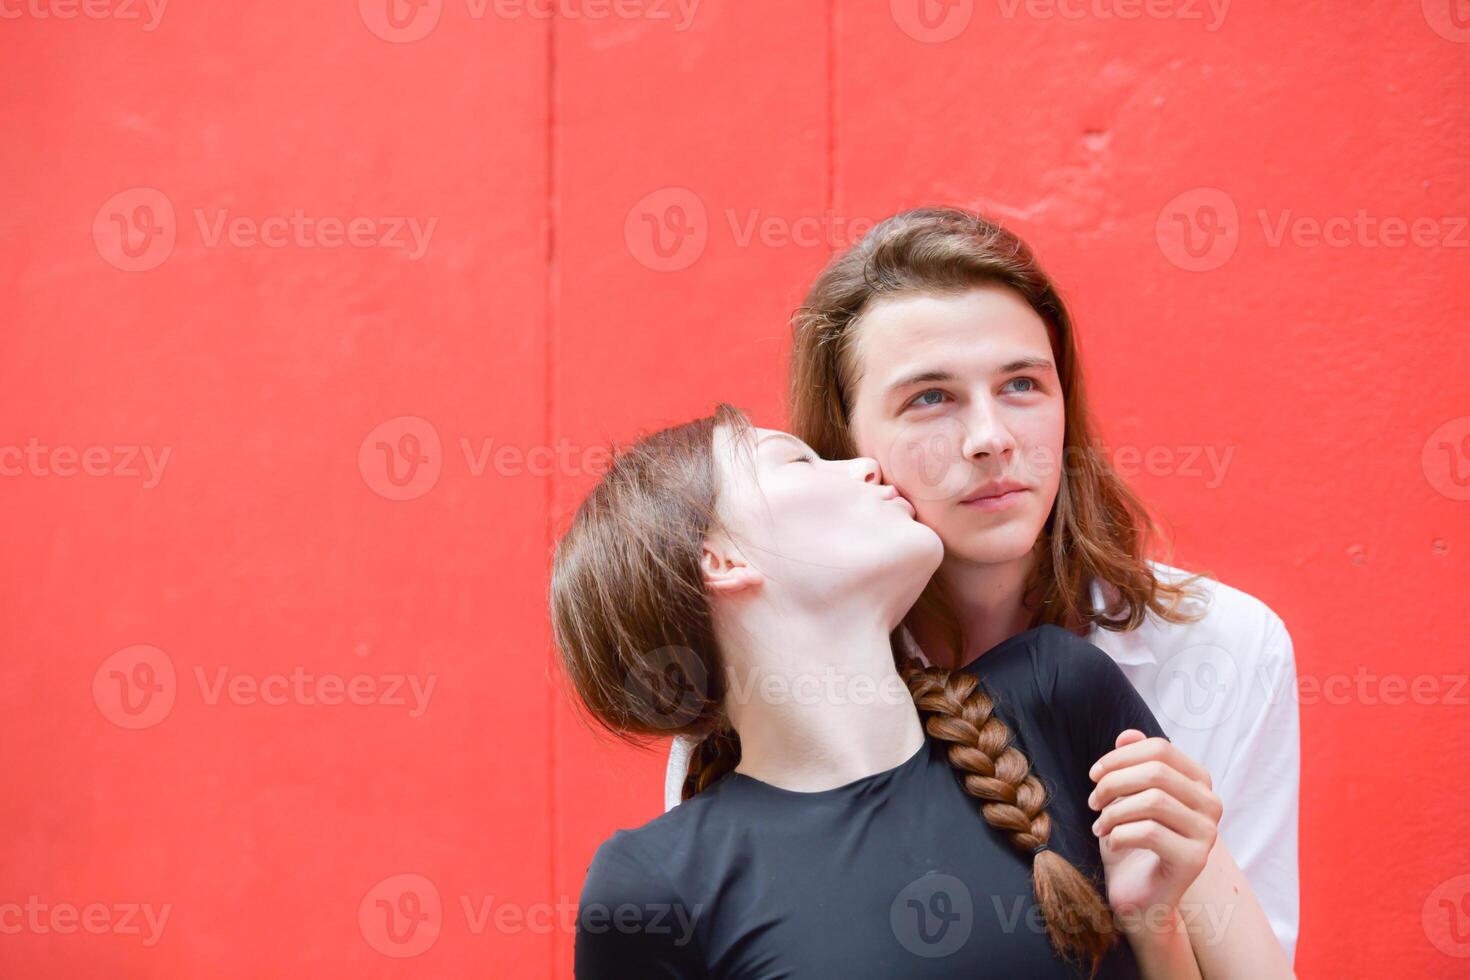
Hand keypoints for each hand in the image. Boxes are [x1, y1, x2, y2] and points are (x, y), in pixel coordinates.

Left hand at [1088, 730, 1221, 917]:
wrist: (1139, 895)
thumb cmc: (1131, 841)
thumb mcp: (1126, 796)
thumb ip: (1132, 764)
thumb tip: (1127, 735)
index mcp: (1198, 781)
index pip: (1161, 748)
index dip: (1120, 757)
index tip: (1094, 775)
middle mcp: (1211, 804)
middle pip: (1156, 772)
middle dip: (1113, 783)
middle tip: (1093, 803)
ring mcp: (1208, 834)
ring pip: (1153, 801)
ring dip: (1114, 812)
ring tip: (1101, 825)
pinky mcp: (1194, 860)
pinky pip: (1150, 832)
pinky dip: (1119, 834)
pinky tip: (1112, 844)